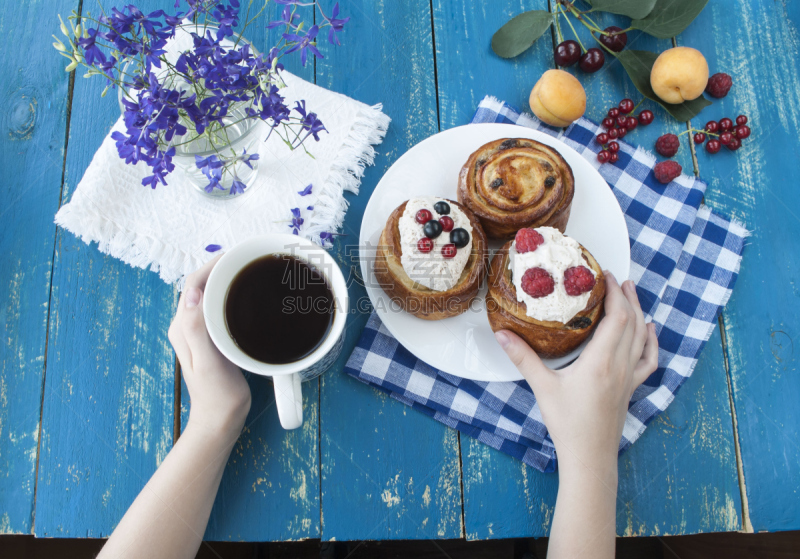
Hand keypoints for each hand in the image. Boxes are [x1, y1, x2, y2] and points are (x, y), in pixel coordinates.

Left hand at [168, 255, 250, 441]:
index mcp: (182, 327)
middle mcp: (187, 325)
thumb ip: (196, 328)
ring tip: (250, 270)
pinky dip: (232, 294)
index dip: (211, 266)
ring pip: (210, 294)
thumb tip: (192, 292)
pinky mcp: (213, 337)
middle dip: (221, 267)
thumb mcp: (208, 363)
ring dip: (227, 279)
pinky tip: (250, 295)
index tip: (235, 256)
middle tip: (248, 259)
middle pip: (201, 285)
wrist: (221, 419)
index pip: (192, 285)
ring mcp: (200, 331)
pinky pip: (219, 307)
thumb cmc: (217, 396)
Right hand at [495, 273, 657, 470]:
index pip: (617, 318)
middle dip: (626, 296)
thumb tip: (502, 334)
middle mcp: (620, 366)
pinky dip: (651, 341)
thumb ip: (523, 358)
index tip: (604, 276)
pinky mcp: (631, 388)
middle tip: (614, 278)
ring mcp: (629, 378)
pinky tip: (649, 330)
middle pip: (633, 322)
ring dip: (639, 312)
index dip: (614, 293)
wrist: (590, 457)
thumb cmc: (568, 425)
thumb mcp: (542, 387)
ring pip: (642, 337)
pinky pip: (648, 359)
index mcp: (601, 362)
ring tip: (631, 292)